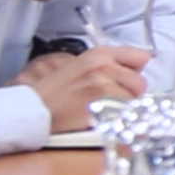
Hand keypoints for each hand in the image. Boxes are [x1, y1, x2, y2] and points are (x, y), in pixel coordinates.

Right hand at [24, 45, 148, 130]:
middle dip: (129, 94)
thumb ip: (109, 65)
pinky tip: (98, 119)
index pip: (141, 57)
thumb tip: (138, 67)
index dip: (135, 72)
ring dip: (122, 108)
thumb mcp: (80, 67)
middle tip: (107, 101)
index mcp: (99, 54)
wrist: (33, 110)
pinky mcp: (102, 106)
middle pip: (140, 83)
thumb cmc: (53, 93)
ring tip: (99, 110)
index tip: (130, 80)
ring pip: (134, 101)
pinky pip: (124, 116)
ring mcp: (104, 85)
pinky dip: (116, 120)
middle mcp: (104, 66)